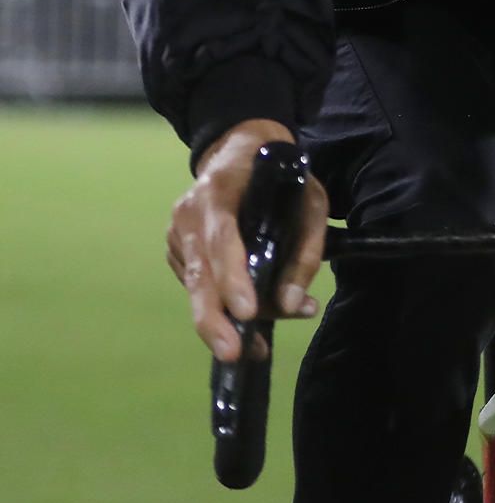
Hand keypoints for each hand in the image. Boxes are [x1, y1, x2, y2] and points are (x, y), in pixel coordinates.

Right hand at [165, 119, 329, 361]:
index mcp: (218, 191)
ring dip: (227, 319)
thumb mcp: (310, 200)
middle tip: (235, 354)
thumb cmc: (282, 174)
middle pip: (199, 274)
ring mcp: (176, 233)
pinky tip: (246, 317)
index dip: (233, 277)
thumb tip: (294, 303)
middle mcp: (188, 213)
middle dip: (215, 319)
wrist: (240, 147)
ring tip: (258, 345)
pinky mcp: (176, 250)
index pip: (222, 239)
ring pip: (199, 288)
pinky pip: (197, 285)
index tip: (248, 311)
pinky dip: (220, 305)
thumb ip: (306, 250)